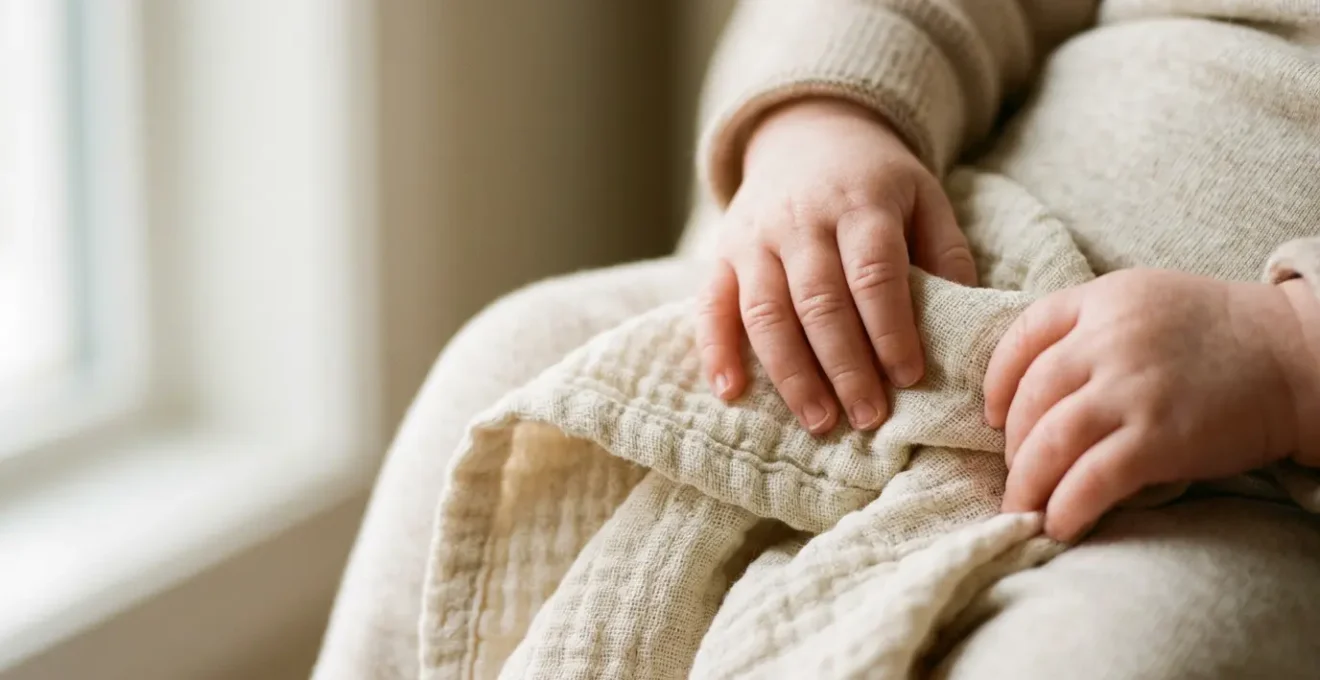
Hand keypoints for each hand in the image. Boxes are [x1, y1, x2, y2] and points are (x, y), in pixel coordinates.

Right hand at [697, 98, 976, 433]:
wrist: (807, 132)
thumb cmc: (875, 182)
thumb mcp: (924, 196)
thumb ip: (947, 252)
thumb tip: (966, 315)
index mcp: (859, 205)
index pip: (873, 273)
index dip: (890, 328)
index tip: (909, 376)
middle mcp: (800, 222)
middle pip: (818, 302)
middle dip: (845, 366)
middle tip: (868, 417)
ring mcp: (753, 240)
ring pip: (765, 313)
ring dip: (791, 373)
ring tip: (819, 421)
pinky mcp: (722, 256)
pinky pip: (710, 306)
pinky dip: (715, 350)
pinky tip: (731, 393)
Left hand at [984, 269, 1310, 540]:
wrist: (1297, 358)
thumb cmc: (1218, 335)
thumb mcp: (1144, 303)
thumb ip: (1089, 329)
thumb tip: (1032, 388)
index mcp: (1101, 300)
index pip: (1023, 335)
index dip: (996, 381)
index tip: (990, 415)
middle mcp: (1108, 340)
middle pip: (1029, 397)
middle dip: (1012, 444)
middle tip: (1016, 472)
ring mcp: (1132, 389)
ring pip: (1049, 441)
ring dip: (1027, 484)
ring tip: (1023, 509)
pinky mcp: (1158, 437)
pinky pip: (1091, 478)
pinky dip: (1067, 506)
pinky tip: (1060, 524)